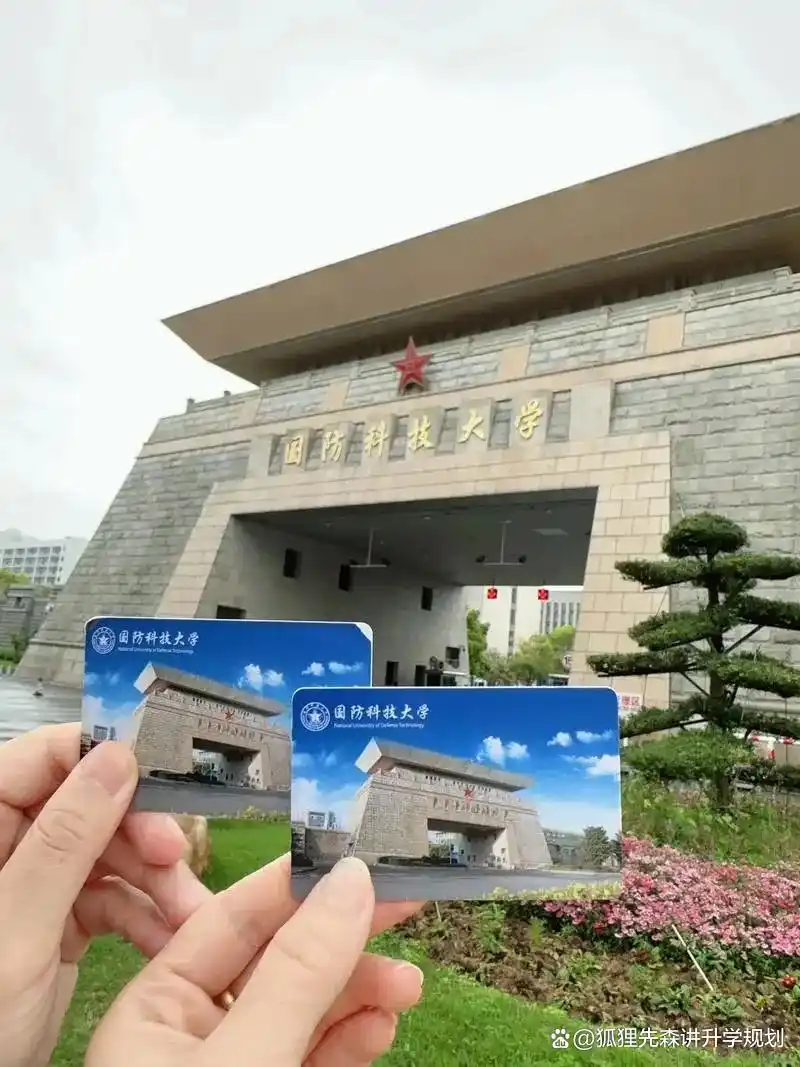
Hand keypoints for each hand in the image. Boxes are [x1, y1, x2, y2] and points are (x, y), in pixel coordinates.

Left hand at [0, 724, 211, 1066]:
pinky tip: (170, 935)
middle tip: (177, 857)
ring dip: (156, 881)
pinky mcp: (60, 922)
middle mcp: (9, 845)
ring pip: (110, 852)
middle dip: (141, 833)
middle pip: (90, 805)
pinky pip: (113, 899)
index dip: (100, 760)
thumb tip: (115, 758)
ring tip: (189, 913)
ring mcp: (36, 885)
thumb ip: (63, 842)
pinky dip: (146, 916)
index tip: (156, 781)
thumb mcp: (15, 930)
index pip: (43, 760)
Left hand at [87, 854, 423, 1066]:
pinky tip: (381, 1025)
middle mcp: (188, 1032)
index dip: (303, 881)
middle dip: (346, 939)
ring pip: (304, 1008)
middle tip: (409, 905)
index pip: (234, 916)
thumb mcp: (236, 1060)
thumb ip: (294, 976)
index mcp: (150, 1007)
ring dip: (360, 990)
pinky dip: (348, 1037)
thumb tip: (351, 879)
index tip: (367, 857)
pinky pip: (310, 1053)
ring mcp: (229, 1066)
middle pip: (280, 959)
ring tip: (408, 984)